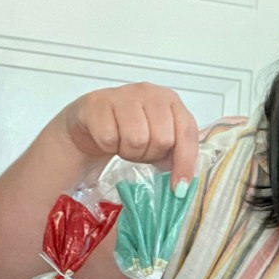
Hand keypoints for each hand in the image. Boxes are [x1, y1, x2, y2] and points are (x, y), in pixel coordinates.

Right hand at [53, 82, 199, 190]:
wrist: (92, 123)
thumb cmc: (129, 131)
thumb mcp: (158, 141)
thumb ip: (175, 154)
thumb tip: (183, 183)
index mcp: (170, 101)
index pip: (187, 131)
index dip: (185, 162)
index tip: (179, 187)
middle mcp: (149, 92)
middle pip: (162, 138)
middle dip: (151, 154)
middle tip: (141, 152)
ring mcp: (123, 95)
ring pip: (136, 139)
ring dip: (129, 152)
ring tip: (124, 145)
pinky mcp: (98, 103)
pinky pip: (110, 139)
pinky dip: (109, 147)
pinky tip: (109, 139)